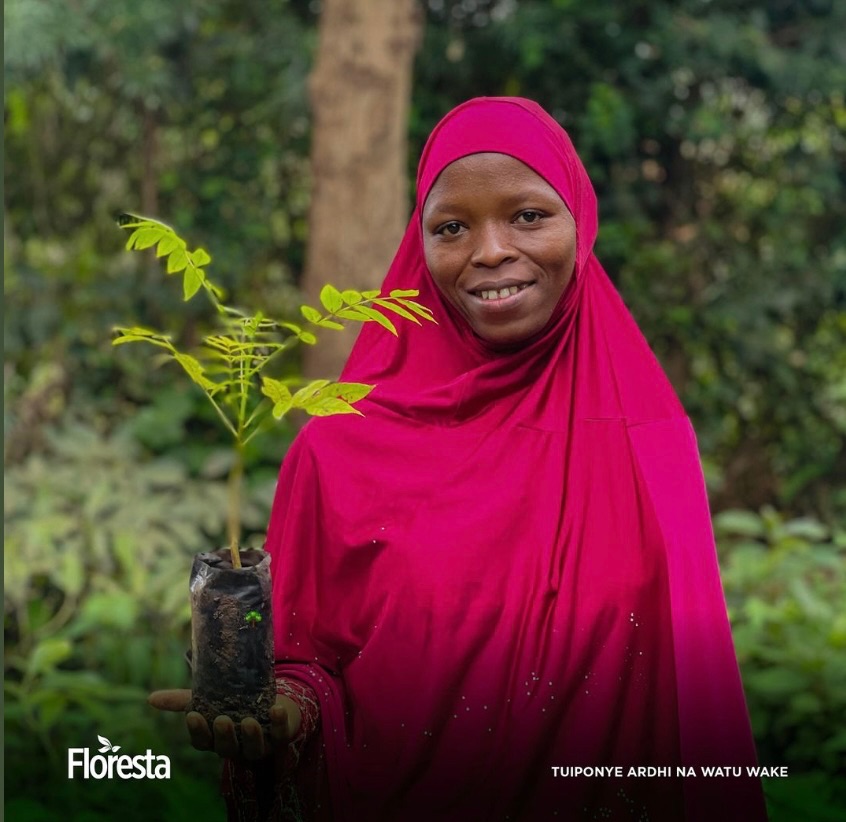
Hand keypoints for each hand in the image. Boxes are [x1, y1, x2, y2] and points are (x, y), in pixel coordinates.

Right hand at [148, 689, 301, 760]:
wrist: (271, 702)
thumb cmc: (235, 704)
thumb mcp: (210, 699)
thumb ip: (182, 700)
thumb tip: (150, 698)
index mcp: (216, 739)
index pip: (203, 742)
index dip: (198, 731)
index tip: (193, 714)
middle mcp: (237, 746)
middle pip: (227, 749)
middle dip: (224, 736)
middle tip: (222, 719)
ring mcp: (260, 744)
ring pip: (254, 749)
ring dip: (251, 736)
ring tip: (249, 720)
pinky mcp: (281, 736)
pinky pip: (281, 735)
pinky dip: (279, 724)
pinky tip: (277, 709)